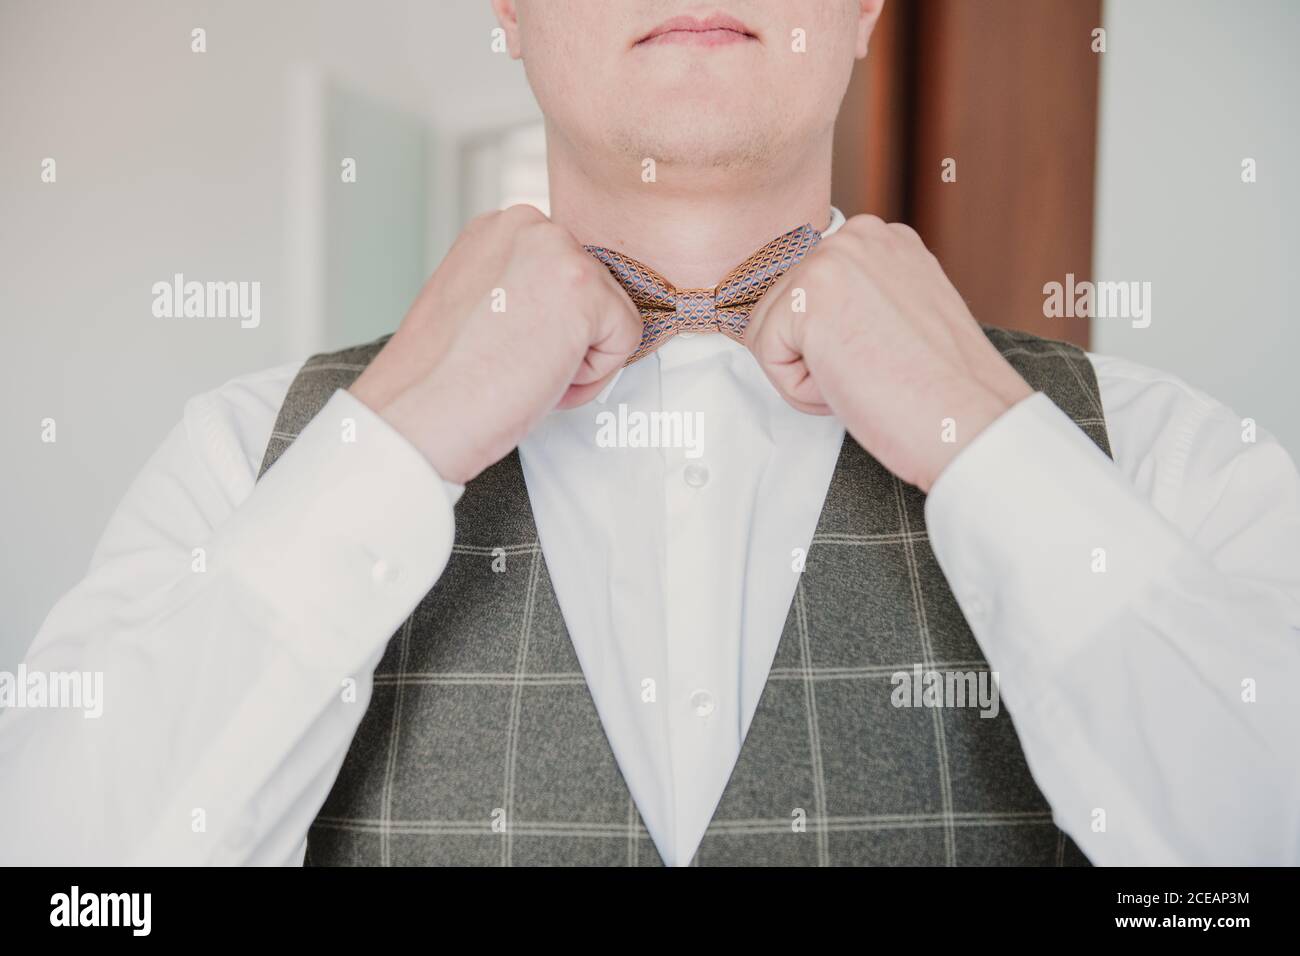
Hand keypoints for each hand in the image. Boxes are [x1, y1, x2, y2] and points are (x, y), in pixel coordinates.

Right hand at [349, 204, 641, 484]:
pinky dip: (591, 377)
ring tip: (520, 368)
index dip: (547, 326)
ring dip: (577, 359)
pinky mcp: (584, 288)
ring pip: (613, 316)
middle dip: (566, 340)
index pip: (566, 276)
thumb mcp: (480, 304)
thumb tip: (559, 306)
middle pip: (596, 292)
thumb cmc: (442, 378)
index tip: (507, 346)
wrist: (419, 413)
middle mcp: (530, 224)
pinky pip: (625, 341)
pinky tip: (538, 376)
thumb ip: (521, 288)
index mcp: (500, 228)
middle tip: (512, 362)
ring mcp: (558, 251)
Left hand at [744, 214, 1033, 491]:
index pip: (806, 289)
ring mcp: (831, 260)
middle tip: (878, 371)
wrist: (970, 422)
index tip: (880, 356)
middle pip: (780, 308)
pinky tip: (855, 382)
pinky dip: (802, 390)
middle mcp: (857, 236)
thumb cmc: (941, 391)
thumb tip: (811, 313)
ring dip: (809, 373)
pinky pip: (767, 357)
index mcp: (882, 240)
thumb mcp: (901, 318)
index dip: (829, 342)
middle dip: (814, 356)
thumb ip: (858, 299)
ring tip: (869, 375)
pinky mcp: (807, 296)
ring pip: (768, 332)